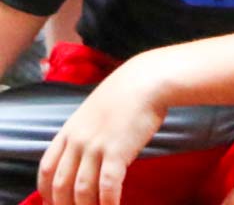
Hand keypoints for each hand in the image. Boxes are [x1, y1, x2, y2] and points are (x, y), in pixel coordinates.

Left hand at [39, 57, 166, 204]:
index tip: (53, 201)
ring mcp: (96, 147)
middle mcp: (77, 142)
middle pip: (61, 183)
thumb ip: (84, 131)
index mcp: (69, 131)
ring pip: (82, 189)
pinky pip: (108, 185)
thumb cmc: (126, 93)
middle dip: (64, 204)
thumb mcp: (93, 110)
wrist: (147, 81)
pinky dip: (108, 202)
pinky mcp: (117, 152)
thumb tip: (86, 150)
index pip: (47, 168)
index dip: (47, 190)